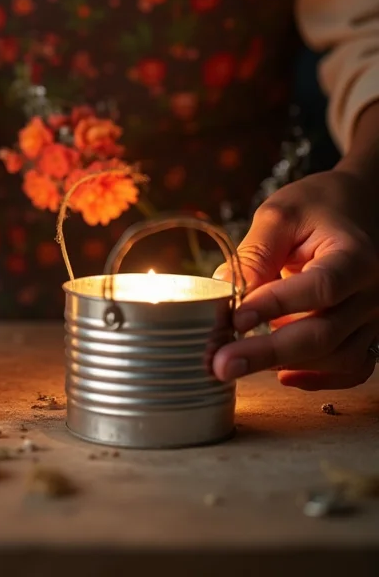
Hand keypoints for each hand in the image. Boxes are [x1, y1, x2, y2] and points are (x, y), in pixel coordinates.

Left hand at [212, 170, 378, 389]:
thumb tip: (223, 292)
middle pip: (324, 333)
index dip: (276, 306)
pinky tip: (280, 374)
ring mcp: (374, 317)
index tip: (234, 318)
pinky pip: (350, 368)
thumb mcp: (281, 215)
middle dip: (267, 352)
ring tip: (235, 359)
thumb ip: (255, 252)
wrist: (359, 206)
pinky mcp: (367, 332)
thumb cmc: (318, 206)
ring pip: (335, 357)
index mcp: (355, 257)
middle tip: (219, 364)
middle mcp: (373, 293)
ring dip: (283, 364)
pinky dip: (317, 378)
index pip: (320, 288)